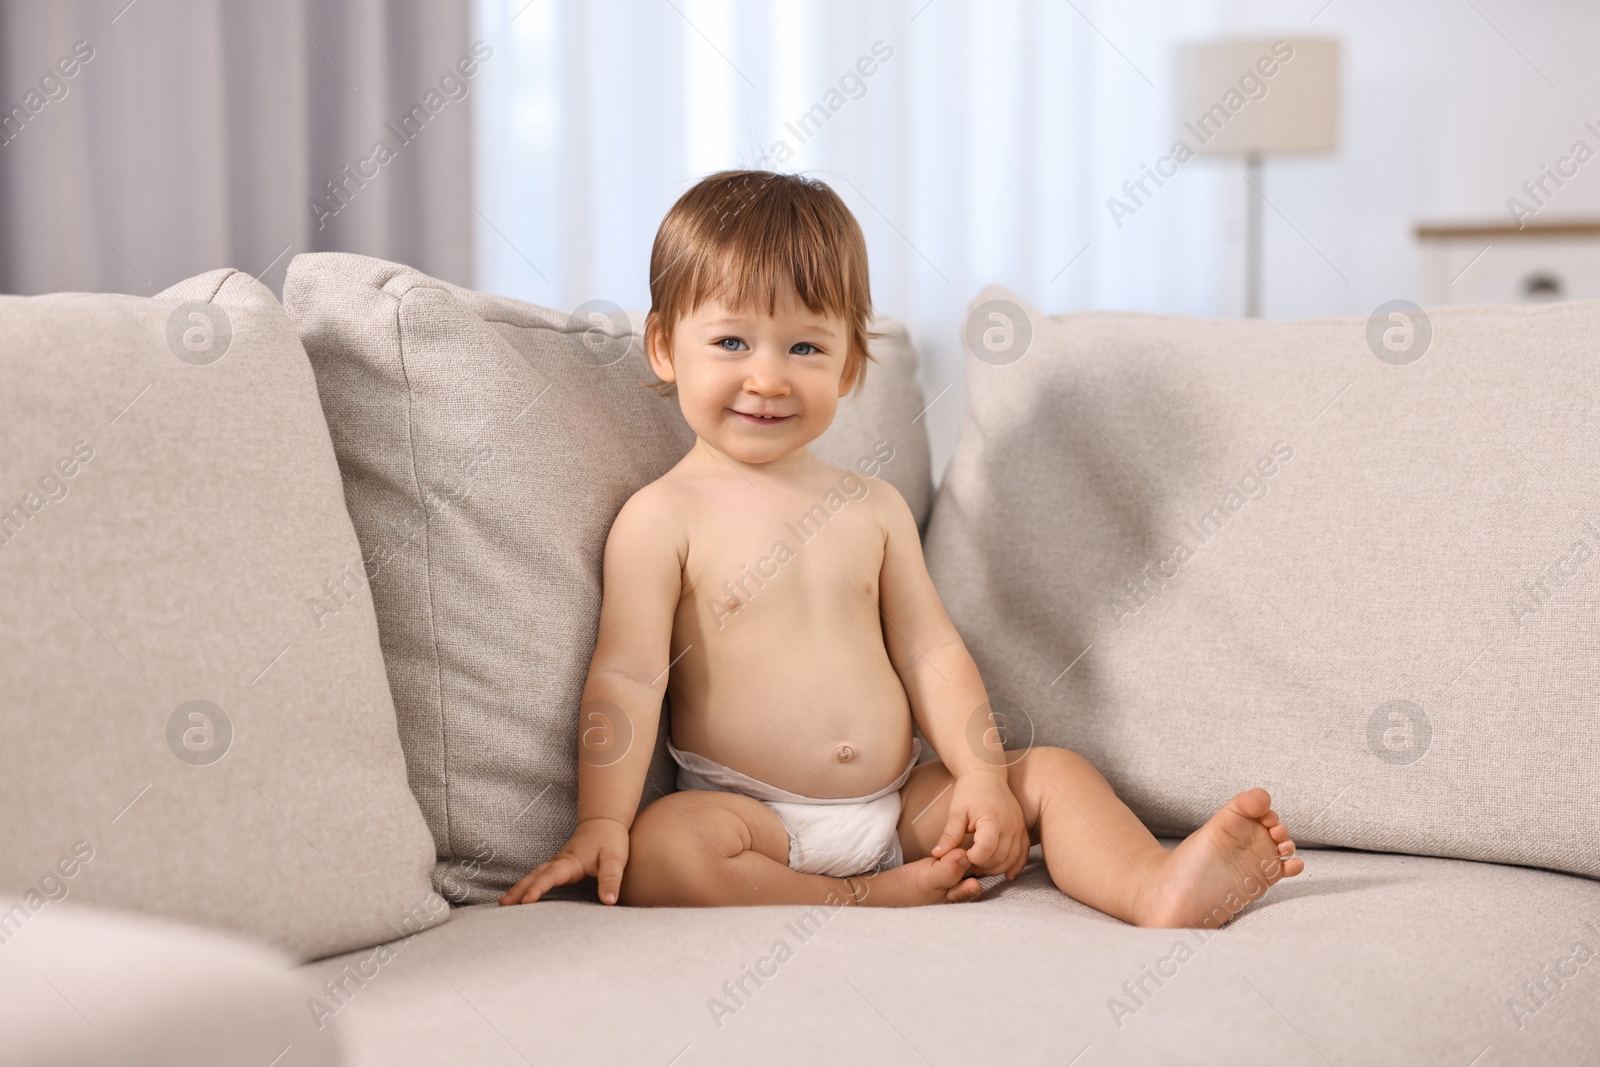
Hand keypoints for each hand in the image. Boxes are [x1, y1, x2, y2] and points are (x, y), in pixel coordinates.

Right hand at [499, 817, 629, 905]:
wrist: (604, 822)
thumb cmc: (610, 840)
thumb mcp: (615, 859)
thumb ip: (611, 879)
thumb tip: (609, 901)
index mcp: (570, 861)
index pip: (550, 875)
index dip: (538, 888)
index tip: (526, 901)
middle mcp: (559, 862)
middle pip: (535, 875)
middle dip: (519, 889)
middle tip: (503, 905)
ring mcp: (556, 863)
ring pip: (533, 874)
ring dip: (518, 887)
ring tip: (504, 902)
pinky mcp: (558, 865)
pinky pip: (538, 875)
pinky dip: (526, 884)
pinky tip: (519, 893)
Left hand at [931, 771, 1027, 879]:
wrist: (987, 774)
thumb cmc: (970, 790)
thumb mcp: (957, 812)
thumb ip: (949, 836)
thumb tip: (937, 855)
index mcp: (992, 819)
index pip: (985, 850)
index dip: (972, 858)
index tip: (963, 856)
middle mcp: (1010, 825)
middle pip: (1000, 857)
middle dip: (984, 866)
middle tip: (969, 864)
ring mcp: (1019, 827)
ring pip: (1012, 859)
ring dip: (997, 868)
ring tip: (981, 866)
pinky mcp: (1023, 829)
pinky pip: (1023, 853)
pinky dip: (1015, 865)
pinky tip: (1006, 874)